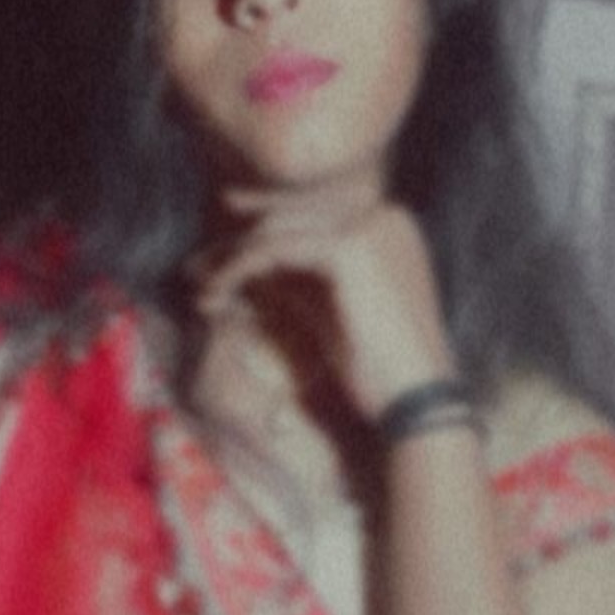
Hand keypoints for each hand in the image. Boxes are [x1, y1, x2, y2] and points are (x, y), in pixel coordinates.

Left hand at [197, 188, 458, 423]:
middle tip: (198, 268)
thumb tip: (248, 264)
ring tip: (202, 292)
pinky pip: (275, 249)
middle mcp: (384, 214)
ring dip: (231, 260)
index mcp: (389, 225)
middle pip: (292, 215)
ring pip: (278, 229)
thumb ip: (298, 279)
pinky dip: (239, 270)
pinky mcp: (349, 247)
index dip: (262, 229)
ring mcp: (369, 225)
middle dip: (240, 243)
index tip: (221, 256)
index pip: (312, 214)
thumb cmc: (379, 368)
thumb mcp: (331, 310)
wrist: (416, 401)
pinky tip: (216, 296)